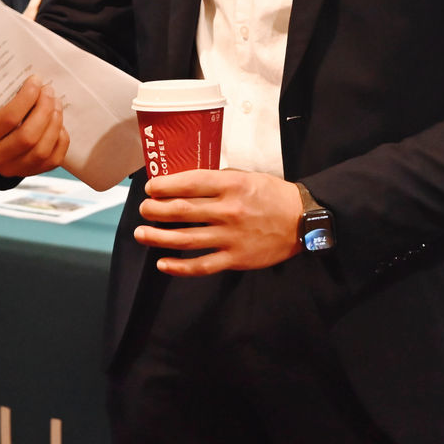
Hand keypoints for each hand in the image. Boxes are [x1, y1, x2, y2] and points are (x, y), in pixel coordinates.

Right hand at [0, 77, 69, 178]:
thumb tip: (30, 79)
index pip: (9, 119)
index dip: (26, 98)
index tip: (35, 81)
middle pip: (28, 136)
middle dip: (44, 110)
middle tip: (49, 91)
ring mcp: (13, 169)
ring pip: (42, 150)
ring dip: (54, 123)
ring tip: (56, 103)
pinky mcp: (30, 172)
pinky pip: (53, 159)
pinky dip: (60, 139)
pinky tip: (58, 123)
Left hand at [133, 169, 303, 275]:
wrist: (302, 219)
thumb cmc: (270, 194)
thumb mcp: (245, 176)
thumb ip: (216, 180)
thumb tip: (183, 183)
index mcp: (230, 186)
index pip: (188, 184)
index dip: (163, 186)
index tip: (149, 189)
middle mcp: (228, 211)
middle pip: (181, 211)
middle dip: (155, 210)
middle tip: (143, 210)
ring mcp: (231, 237)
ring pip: (186, 239)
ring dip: (158, 237)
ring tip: (141, 234)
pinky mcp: (236, 258)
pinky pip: (202, 265)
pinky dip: (180, 267)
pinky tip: (162, 264)